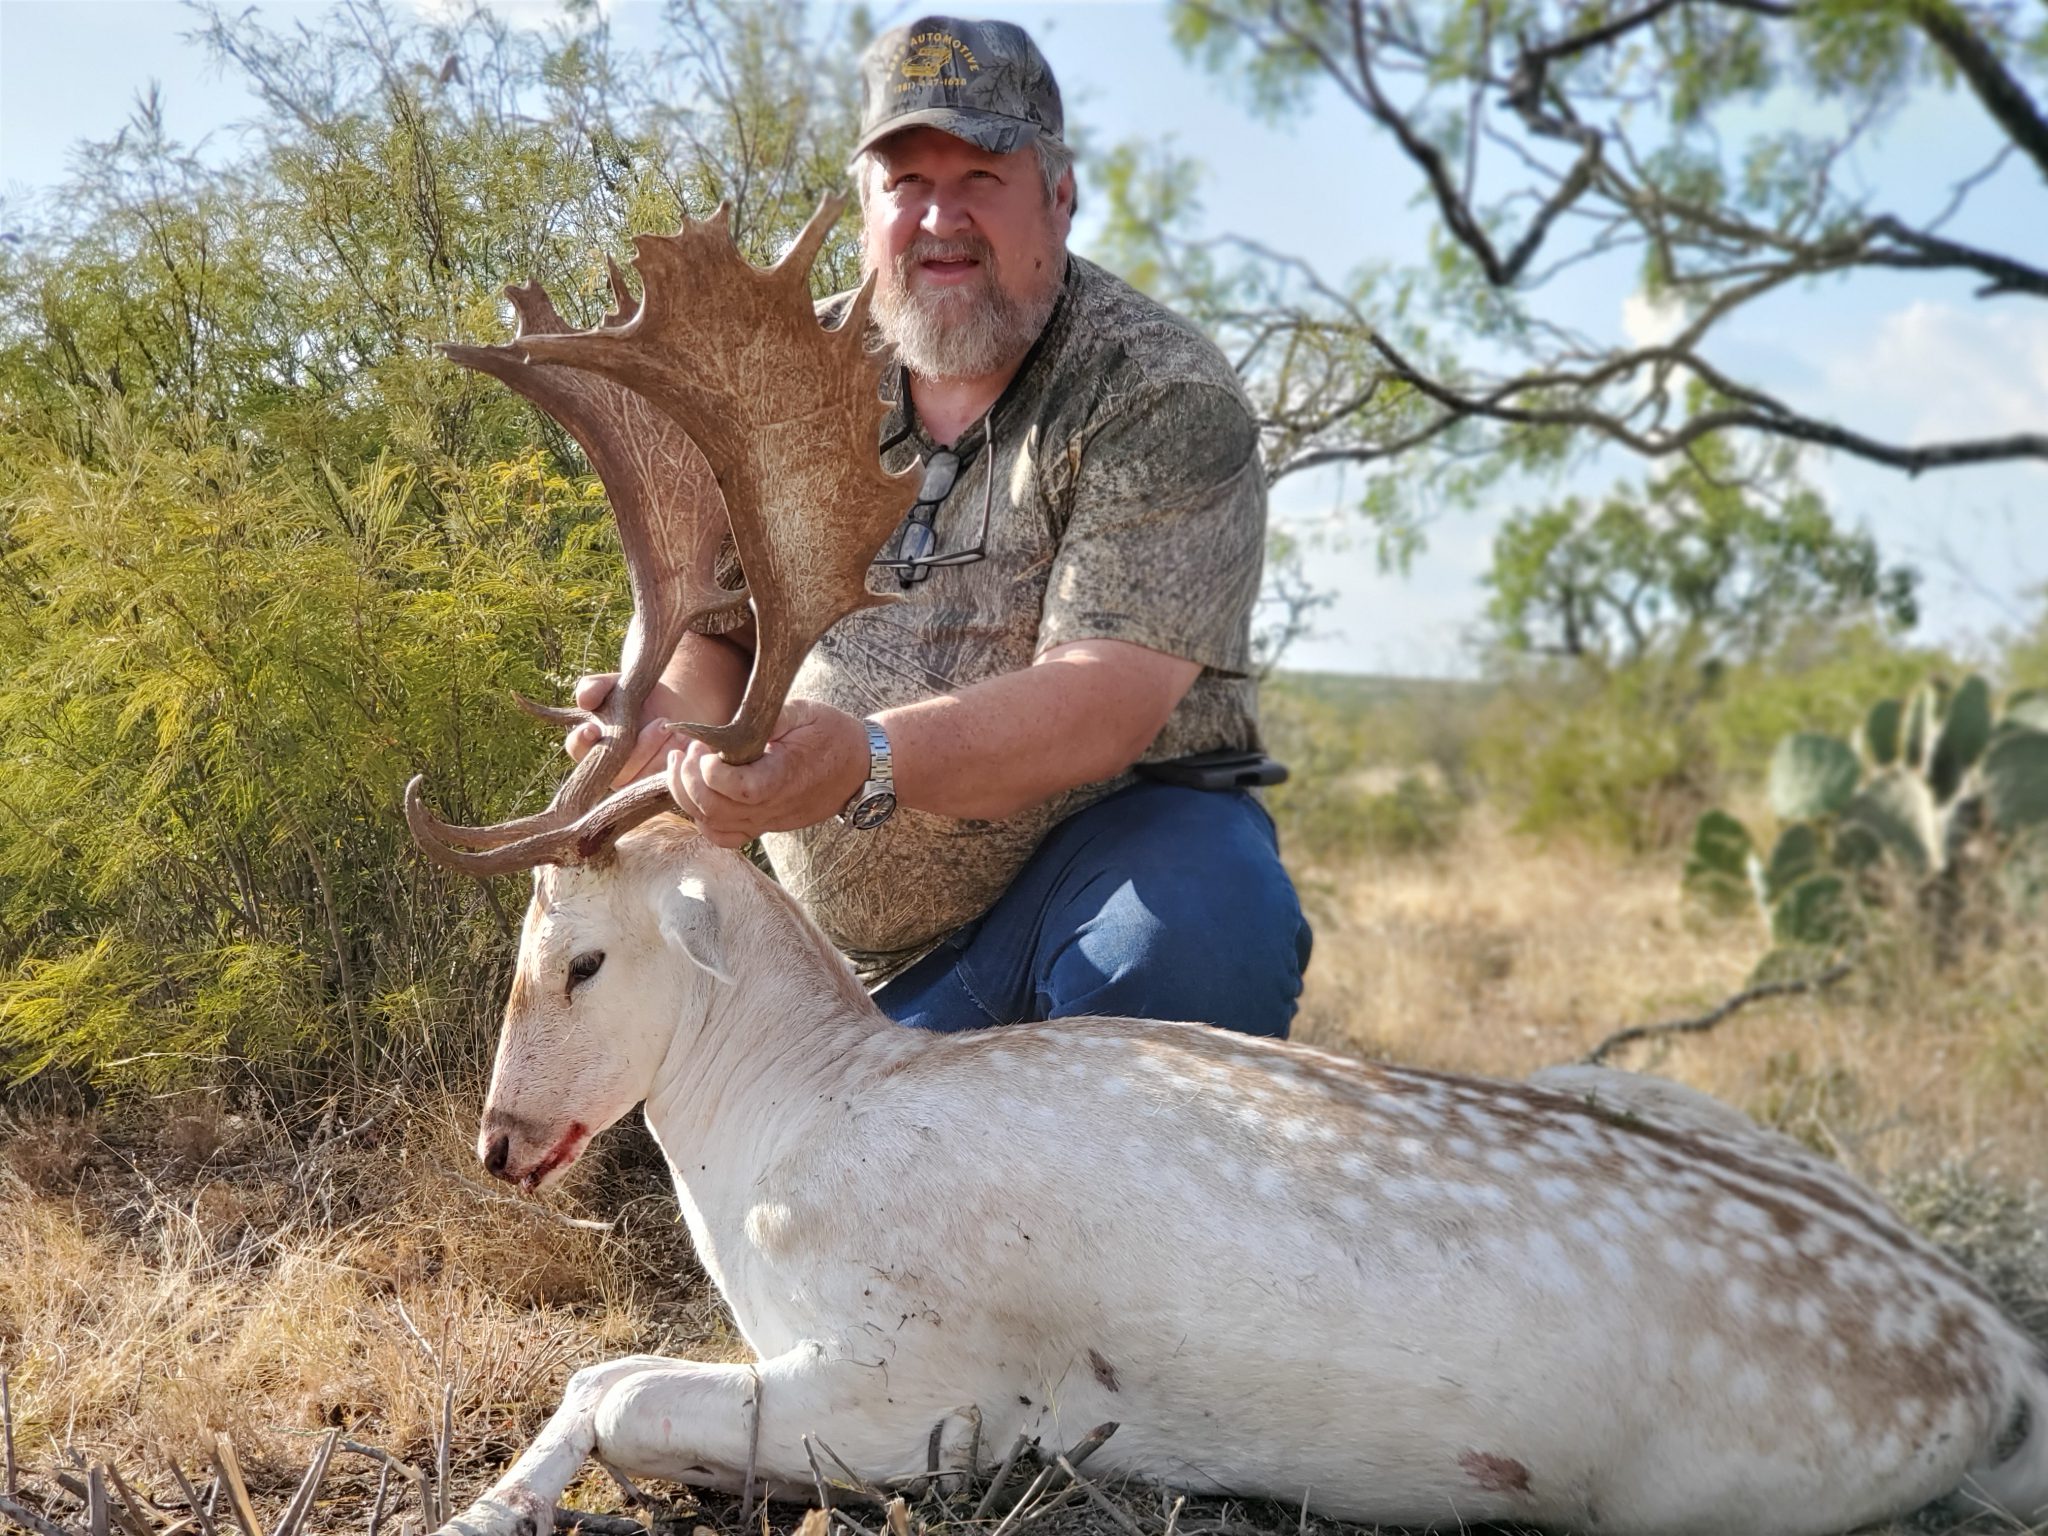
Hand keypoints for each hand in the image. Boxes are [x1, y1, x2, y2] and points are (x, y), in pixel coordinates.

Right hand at [563, 674, 694, 786]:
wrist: (674, 705)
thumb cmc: (637, 696)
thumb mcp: (616, 685)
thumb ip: (595, 686)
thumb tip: (584, 700)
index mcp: (590, 743)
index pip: (576, 747)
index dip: (581, 741)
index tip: (592, 728)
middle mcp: (607, 767)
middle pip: (614, 769)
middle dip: (639, 747)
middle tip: (661, 722)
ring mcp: (631, 780)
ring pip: (640, 777)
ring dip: (659, 750)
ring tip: (672, 727)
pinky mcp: (654, 784)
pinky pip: (661, 780)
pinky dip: (674, 758)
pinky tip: (682, 739)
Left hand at [663, 699, 870, 849]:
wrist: (861, 766)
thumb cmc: (833, 735)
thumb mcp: (804, 711)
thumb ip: (766, 715)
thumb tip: (728, 721)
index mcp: (784, 777)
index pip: (736, 788)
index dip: (709, 768)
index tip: (705, 745)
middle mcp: (774, 807)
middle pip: (715, 810)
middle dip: (688, 779)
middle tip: (688, 751)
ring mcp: (768, 821)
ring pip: (713, 826)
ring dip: (688, 797)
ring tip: (683, 766)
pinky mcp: (765, 826)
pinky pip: (725, 837)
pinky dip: (703, 819)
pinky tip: (698, 791)